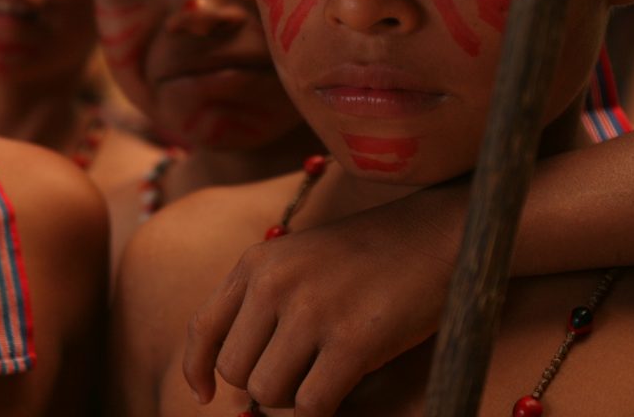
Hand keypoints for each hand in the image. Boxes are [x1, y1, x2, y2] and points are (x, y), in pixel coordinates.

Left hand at [183, 188, 462, 415]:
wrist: (435, 235)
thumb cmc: (368, 255)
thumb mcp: (298, 259)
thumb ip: (261, 302)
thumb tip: (231, 376)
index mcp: (257, 262)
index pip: (204, 328)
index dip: (197, 369)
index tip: (205, 394)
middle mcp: (275, 283)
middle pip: (235, 370)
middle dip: (262, 384)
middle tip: (298, 376)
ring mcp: (312, 311)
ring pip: (268, 393)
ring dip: (292, 399)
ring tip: (323, 376)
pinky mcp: (352, 341)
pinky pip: (311, 406)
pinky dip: (320, 412)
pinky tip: (340, 393)